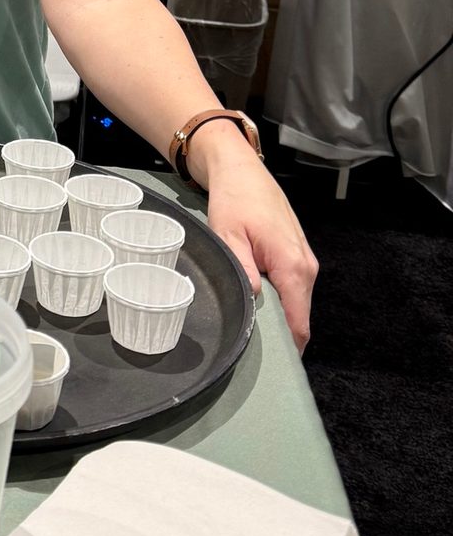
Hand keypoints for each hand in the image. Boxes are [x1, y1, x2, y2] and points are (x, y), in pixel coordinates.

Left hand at [197, 133, 316, 350]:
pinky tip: (257, 299)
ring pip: (297, 303)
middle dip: (280, 336)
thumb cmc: (235, 199)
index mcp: (293, 266)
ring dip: (278, 316)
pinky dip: (279, 299)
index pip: (299, 323)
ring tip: (250, 324)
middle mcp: (307, 267)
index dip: (287, 349)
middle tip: (250, 347)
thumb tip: (253, 302)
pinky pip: (293, 289)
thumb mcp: (228, 236)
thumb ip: (243, 271)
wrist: (242, 170)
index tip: (270, 366)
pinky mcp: (298, 256)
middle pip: (300, 317)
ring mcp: (305, 261)